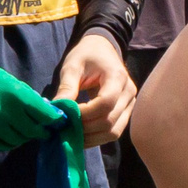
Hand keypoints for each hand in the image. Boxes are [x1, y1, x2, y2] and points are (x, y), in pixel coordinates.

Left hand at [53, 28, 135, 146]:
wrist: (102, 49)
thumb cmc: (86, 55)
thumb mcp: (72, 66)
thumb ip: (66, 88)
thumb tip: (57, 112)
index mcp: (117, 77)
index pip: (106, 103)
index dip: (85, 114)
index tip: (66, 115)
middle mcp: (129, 92)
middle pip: (110, 121)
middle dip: (85, 128)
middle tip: (64, 129)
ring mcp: (130, 104)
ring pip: (114, 132)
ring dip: (92, 138)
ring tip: (72, 135)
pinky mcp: (125, 112)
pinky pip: (114, 131)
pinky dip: (97, 137)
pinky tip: (82, 135)